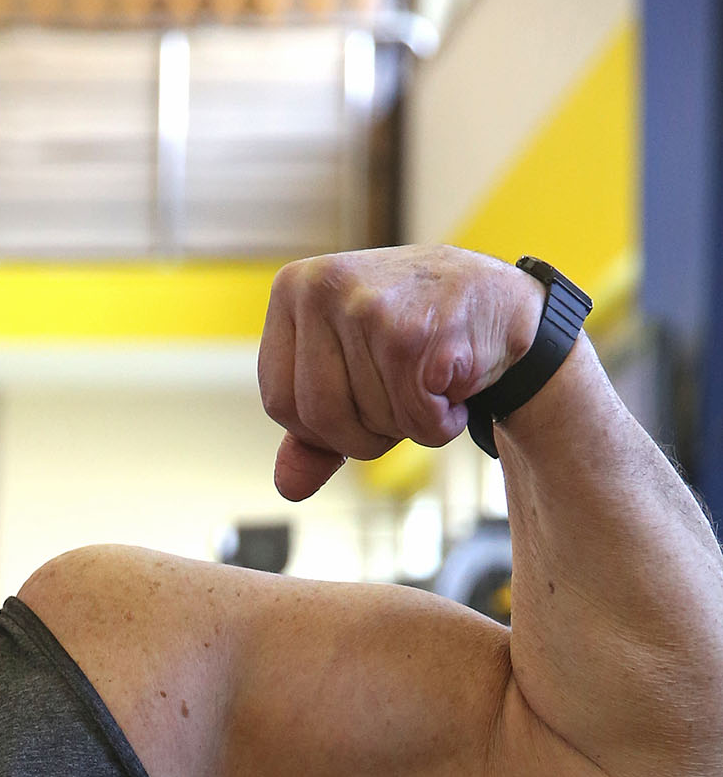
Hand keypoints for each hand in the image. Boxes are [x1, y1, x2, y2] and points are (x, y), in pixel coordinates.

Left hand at [258, 246, 546, 502]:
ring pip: (369, 423)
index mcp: (293, 289)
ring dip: (408, 425)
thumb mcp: (349, 371)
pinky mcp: (415, 335)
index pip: (278, 402)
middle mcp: (324, 288)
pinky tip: (453, 383)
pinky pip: (414, 422)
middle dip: (363, 435)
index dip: (319, 428)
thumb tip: (288, 487)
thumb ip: (311, 432)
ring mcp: (369, 308)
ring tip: (430, 379)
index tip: (359, 401)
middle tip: (400, 400)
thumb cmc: (413, 335)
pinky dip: (440, 425)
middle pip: (318, 419)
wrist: (497, 297)